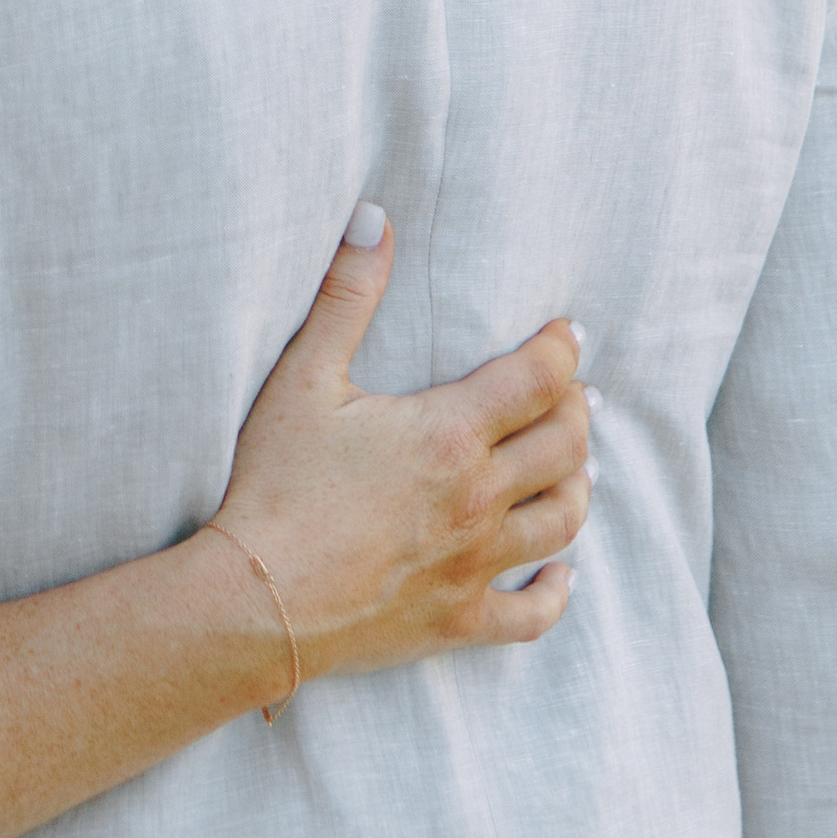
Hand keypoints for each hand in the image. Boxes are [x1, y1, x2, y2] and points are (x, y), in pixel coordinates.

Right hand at [209, 213, 589, 683]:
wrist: (258, 600)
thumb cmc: (275, 484)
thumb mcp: (304, 377)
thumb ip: (347, 295)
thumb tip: (372, 216)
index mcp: (451, 433)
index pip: (537, 379)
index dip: (561, 349)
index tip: (568, 333)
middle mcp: (480, 498)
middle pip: (564, 445)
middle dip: (577, 410)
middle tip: (572, 392)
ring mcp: (476, 565)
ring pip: (563, 520)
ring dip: (578, 485)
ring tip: (578, 465)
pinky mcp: (460, 620)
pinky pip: (535, 614)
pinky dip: (558, 590)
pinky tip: (563, 574)